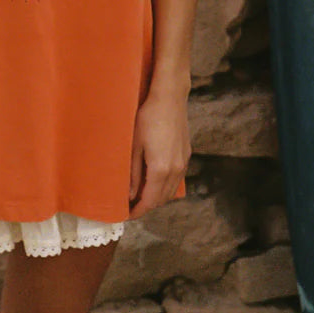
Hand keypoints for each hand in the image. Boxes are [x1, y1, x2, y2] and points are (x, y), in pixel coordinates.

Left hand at [128, 90, 188, 219]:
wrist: (169, 97)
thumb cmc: (148, 117)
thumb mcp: (134, 145)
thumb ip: (134, 173)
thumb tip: (131, 195)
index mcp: (161, 170)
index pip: (149, 201)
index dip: (138, 211)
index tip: (127, 215)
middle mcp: (176, 170)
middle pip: (161, 199)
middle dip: (146, 206)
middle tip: (131, 206)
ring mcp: (183, 163)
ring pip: (170, 191)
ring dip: (157, 198)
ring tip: (140, 195)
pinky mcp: (186, 154)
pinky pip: (176, 180)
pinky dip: (165, 187)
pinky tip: (155, 181)